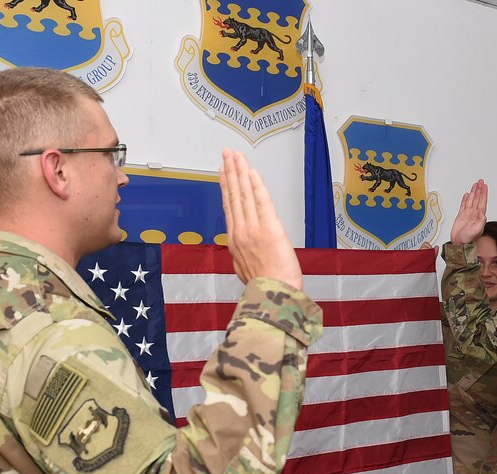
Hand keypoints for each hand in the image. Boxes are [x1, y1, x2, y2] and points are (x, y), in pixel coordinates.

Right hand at [219, 149, 302, 289]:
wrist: (273, 297)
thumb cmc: (266, 288)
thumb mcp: (247, 270)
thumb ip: (245, 255)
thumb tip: (246, 251)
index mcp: (235, 242)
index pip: (229, 208)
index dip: (226, 187)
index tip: (223, 172)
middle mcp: (240, 232)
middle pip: (233, 196)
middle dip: (230, 172)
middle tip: (226, 154)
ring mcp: (253, 229)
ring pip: (244, 195)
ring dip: (239, 172)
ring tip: (235, 155)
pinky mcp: (269, 229)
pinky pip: (261, 202)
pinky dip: (255, 185)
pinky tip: (251, 172)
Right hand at [450, 179, 487, 245]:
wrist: (459, 244)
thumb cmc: (468, 239)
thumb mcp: (477, 230)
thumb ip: (481, 221)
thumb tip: (482, 212)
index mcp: (479, 216)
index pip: (482, 202)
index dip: (483, 193)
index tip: (484, 186)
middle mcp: (474, 214)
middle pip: (477, 198)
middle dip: (479, 190)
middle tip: (480, 181)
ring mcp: (468, 214)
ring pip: (471, 200)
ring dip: (473, 192)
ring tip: (475, 185)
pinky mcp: (461, 216)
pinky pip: (463, 205)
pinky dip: (465, 199)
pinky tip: (467, 195)